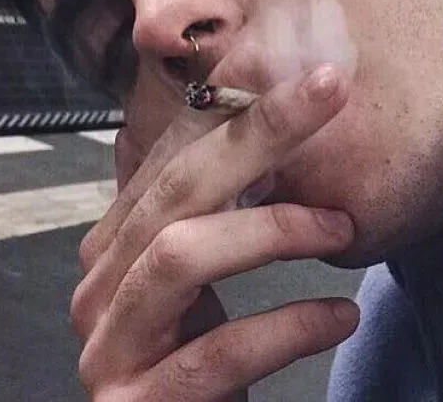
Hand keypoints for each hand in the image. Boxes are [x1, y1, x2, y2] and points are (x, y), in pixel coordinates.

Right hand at [70, 66, 359, 400]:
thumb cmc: (198, 359)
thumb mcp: (202, 277)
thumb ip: (212, 214)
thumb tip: (267, 132)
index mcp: (118, 242)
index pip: (180, 157)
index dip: (247, 114)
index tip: (318, 81)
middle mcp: (100, 285)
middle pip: (179, 187)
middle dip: (260, 135)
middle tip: (331, 93)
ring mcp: (110, 345)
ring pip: (182, 253)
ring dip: (273, 229)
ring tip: (342, 227)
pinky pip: (217, 351)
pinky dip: (287, 326)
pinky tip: (340, 315)